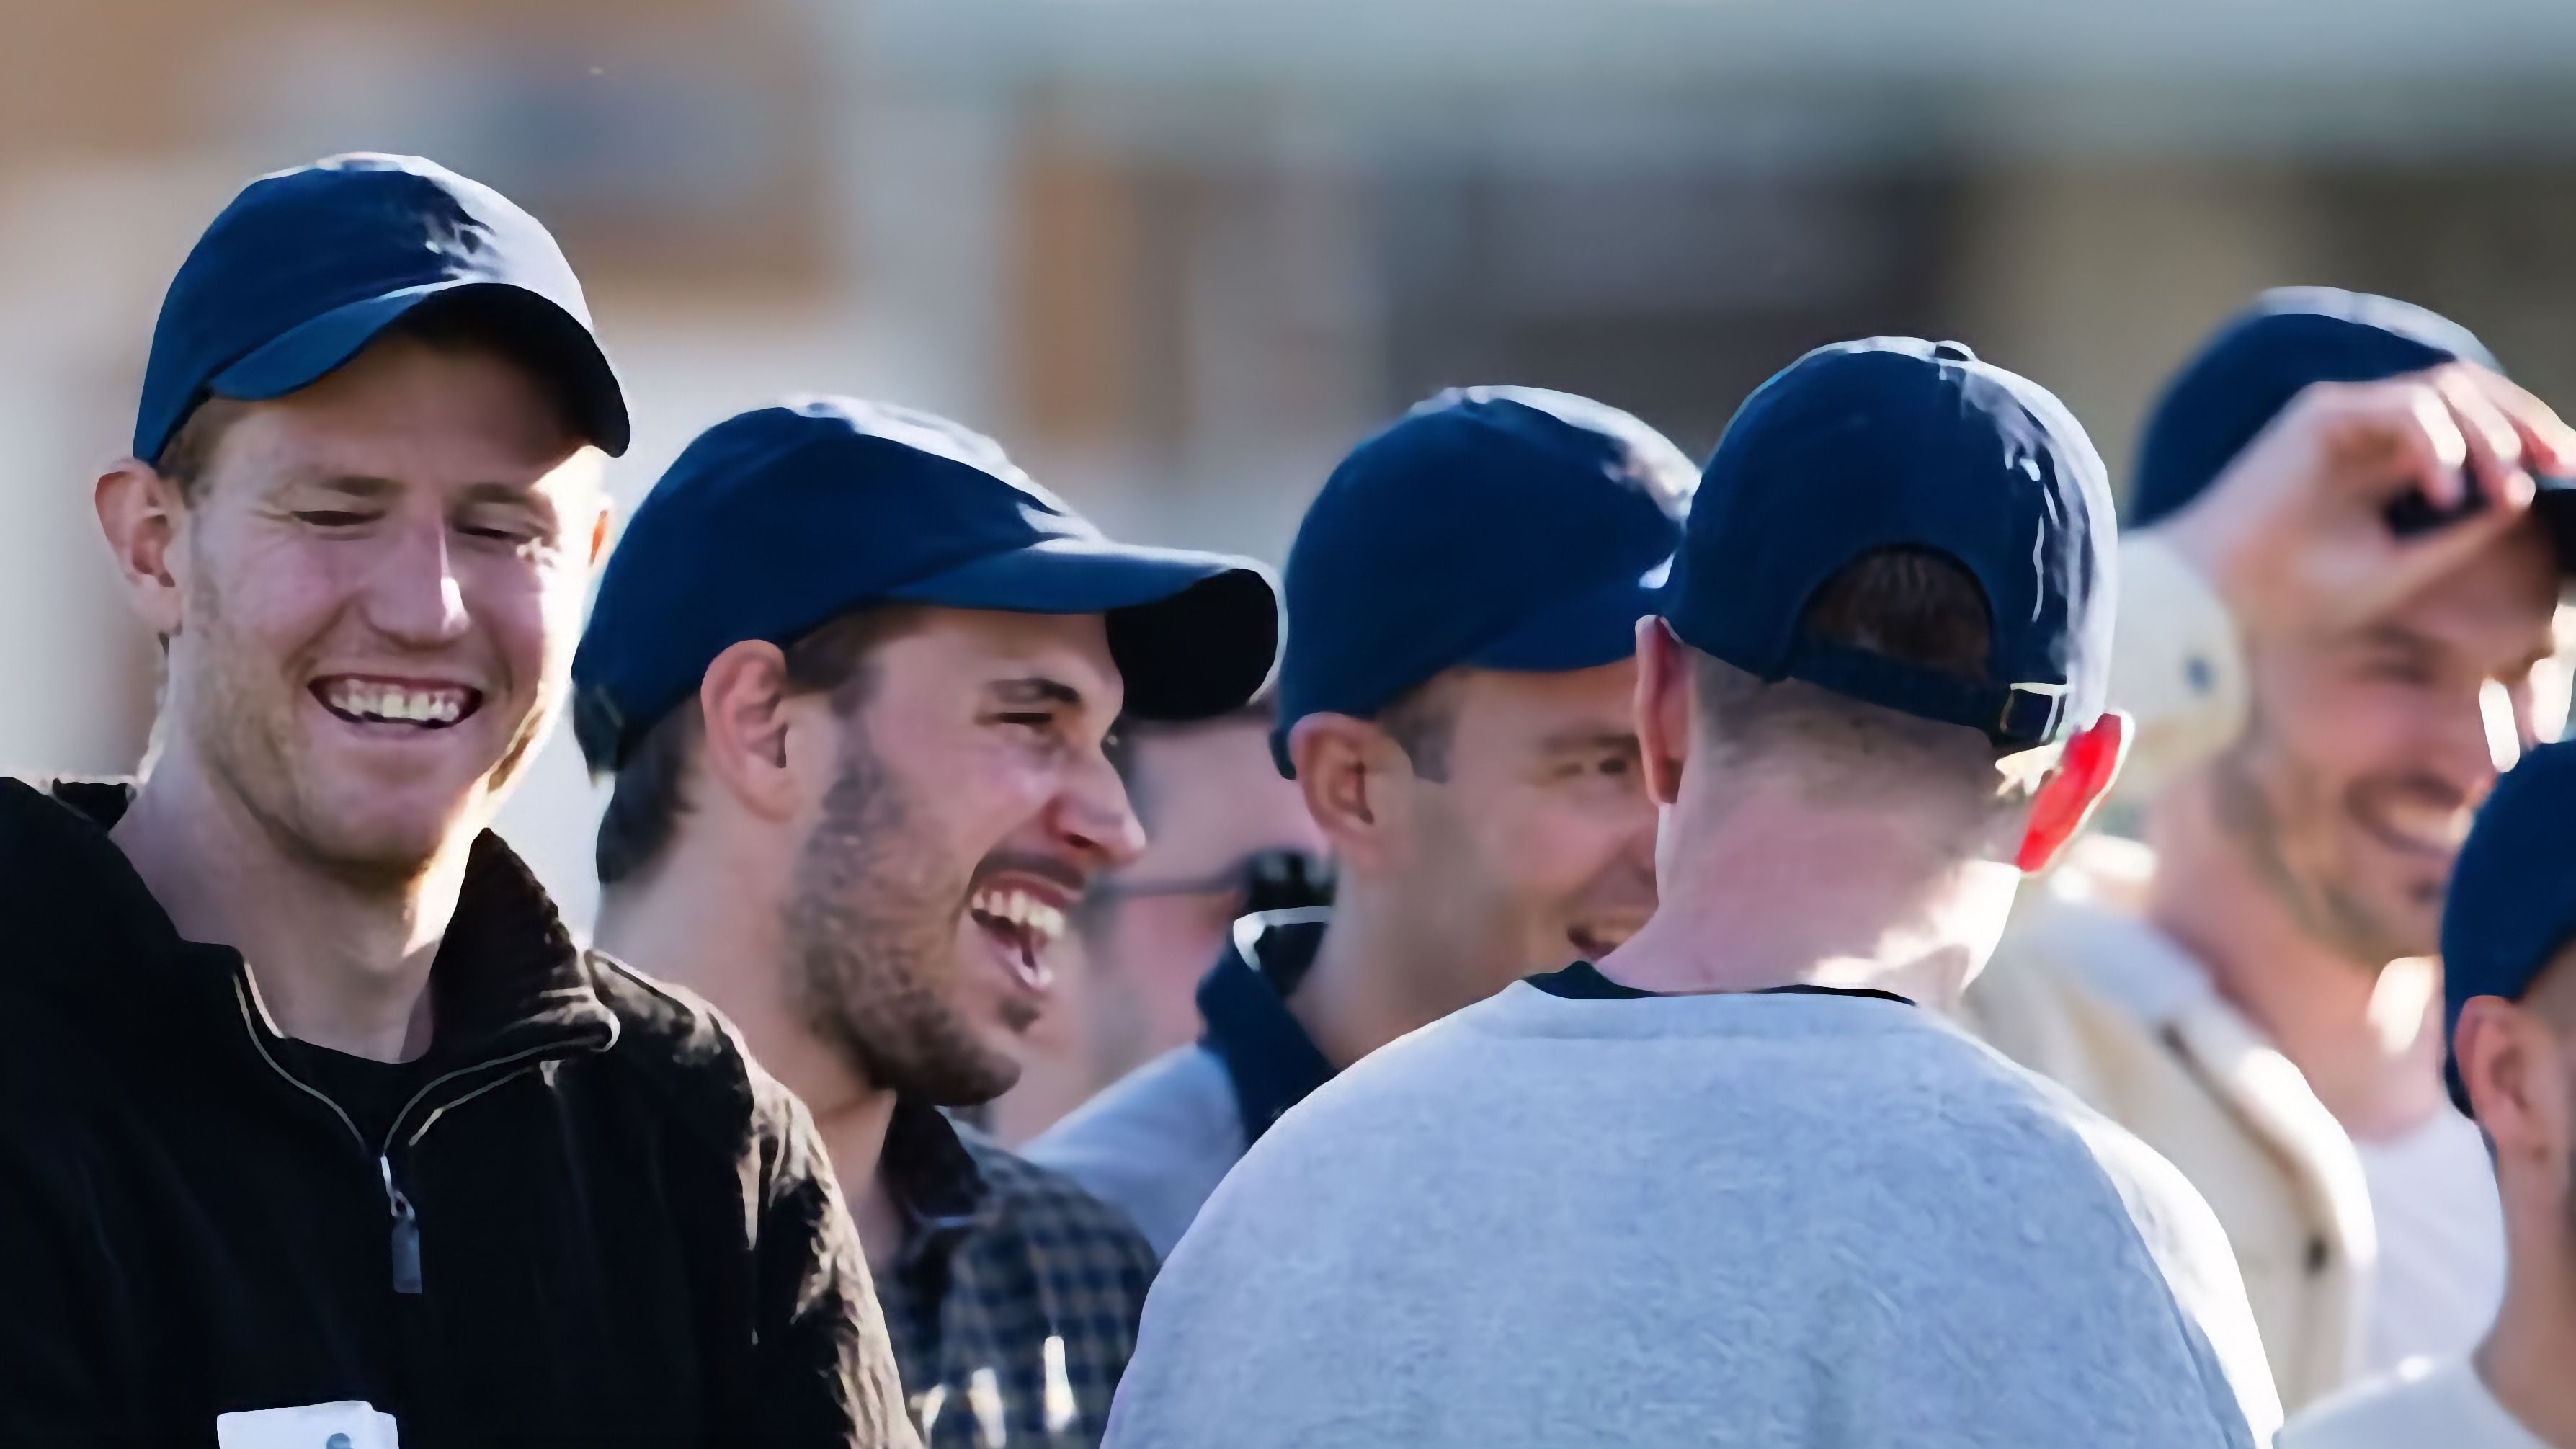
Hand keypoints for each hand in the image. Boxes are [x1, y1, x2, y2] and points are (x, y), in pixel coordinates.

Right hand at [2147, 363, 2575, 641]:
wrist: (2216, 603)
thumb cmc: (2292, 595)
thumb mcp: (2399, 566)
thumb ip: (2456, 531)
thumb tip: (2521, 496)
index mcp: (2384, 460)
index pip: (2471, 424)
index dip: (2524, 441)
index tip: (2565, 476)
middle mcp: (2366, 429)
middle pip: (2468, 393)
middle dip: (2525, 424)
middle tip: (2560, 465)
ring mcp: (2343, 419)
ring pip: (2443, 389)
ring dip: (2489, 432)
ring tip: (2503, 486)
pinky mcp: (2320, 418)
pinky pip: (2402, 408)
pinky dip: (2437, 443)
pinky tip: (2447, 488)